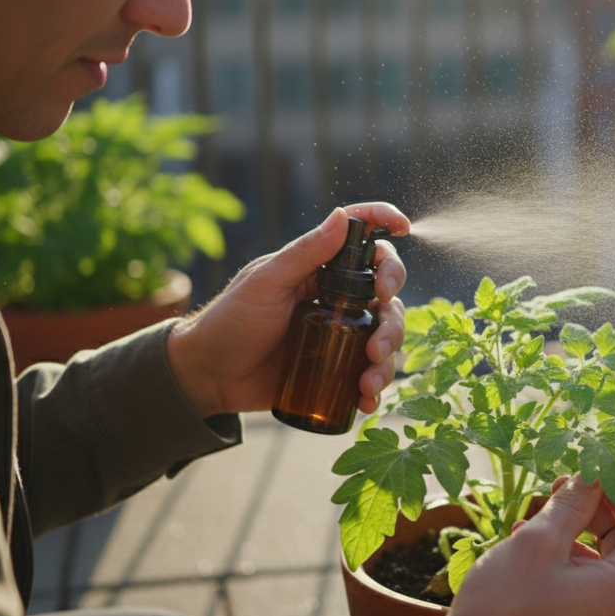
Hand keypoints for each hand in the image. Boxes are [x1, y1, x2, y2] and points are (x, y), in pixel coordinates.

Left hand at [166, 203, 409, 417]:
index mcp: (320, 269)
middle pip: (387, 294)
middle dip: (393, 316)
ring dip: (389, 356)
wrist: (207, 376)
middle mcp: (337, 298)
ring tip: (369, 378)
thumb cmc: (229, 321)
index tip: (406, 227)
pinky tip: (366, 400)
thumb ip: (304, 253)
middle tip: (378, 341)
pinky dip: (376, 387)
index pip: (362, 241)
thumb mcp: (265, 284)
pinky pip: (369, 373)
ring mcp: (339, 334)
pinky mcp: (336, 368)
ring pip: (386, 335)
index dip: (386, 226)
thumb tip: (341, 215)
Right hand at [447, 474, 614, 615]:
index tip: (593, 471)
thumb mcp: (537, 544)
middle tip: (561, 487)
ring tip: (536, 515)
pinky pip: (588, 583)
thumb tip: (593, 474)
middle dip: (596, 508)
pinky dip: (566, 557)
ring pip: (605, 561)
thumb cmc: (504, 610)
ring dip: (575, 530)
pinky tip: (528, 543)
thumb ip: (571, 504)